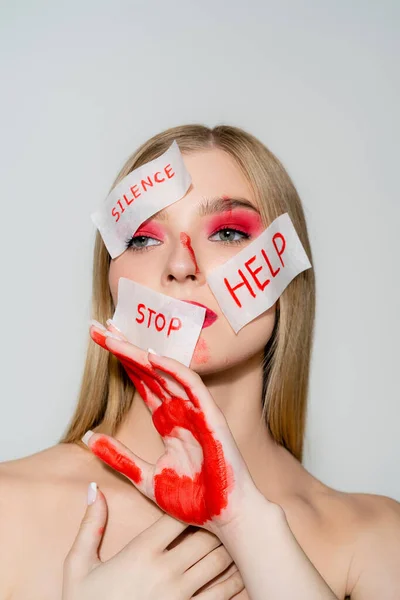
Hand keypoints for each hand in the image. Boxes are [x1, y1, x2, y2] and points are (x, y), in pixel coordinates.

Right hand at [63, 483, 243, 599]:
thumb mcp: (78, 567)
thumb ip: (90, 526)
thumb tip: (96, 489)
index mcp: (141, 552)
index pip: (179, 514)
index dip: (192, 501)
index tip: (198, 494)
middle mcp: (165, 571)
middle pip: (206, 534)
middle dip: (217, 522)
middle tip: (224, 512)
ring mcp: (180, 596)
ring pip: (220, 561)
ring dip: (230, 547)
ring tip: (237, 536)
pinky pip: (223, 595)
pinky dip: (235, 580)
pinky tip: (239, 570)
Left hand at [85, 323, 258, 532]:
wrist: (226, 518)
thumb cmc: (194, 499)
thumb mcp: (145, 477)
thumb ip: (118, 456)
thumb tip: (88, 437)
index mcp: (167, 421)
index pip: (140, 383)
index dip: (121, 362)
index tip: (100, 343)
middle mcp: (179, 410)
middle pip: (147, 371)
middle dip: (124, 348)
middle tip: (100, 328)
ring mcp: (195, 411)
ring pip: (164, 373)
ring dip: (140, 352)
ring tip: (115, 334)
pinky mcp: (210, 417)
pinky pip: (191, 386)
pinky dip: (173, 369)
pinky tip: (152, 355)